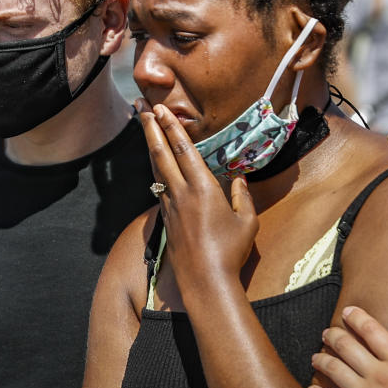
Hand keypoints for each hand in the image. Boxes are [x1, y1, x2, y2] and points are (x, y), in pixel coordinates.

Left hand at [136, 99, 258, 287]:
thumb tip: (239, 179)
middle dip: (150, 127)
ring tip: (142, 127)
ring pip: (156, 168)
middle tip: (140, 107)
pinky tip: (155, 162)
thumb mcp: (247, 221)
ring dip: (149, 145)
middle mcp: (181, 193)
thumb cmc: (230, 251)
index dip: (171, 127)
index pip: (184, 150)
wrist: (205, 281)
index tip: (161, 109)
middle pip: (161, 153)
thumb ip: (242, 196)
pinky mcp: (166, 219)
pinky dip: (155, 168)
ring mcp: (170, 206)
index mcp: (203, 188)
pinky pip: (158, 186)